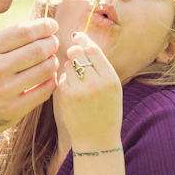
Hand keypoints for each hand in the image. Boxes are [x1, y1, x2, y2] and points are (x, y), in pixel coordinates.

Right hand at [0, 18, 59, 145]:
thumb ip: (0, 42)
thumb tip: (34, 29)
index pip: (23, 32)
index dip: (43, 26)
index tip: (51, 25)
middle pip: (38, 49)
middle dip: (51, 43)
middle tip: (53, 43)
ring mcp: (4, 91)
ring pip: (45, 69)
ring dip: (53, 61)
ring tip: (50, 60)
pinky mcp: (13, 111)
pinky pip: (44, 91)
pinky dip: (51, 81)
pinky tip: (47, 78)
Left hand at [55, 32, 122, 150]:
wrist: (97, 139)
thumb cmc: (107, 110)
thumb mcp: (113, 87)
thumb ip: (100, 65)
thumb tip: (81, 39)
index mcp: (111, 79)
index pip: (93, 49)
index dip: (84, 40)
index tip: (79, 36)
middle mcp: (95, 83)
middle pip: (76, 52)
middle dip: (74, 51)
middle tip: (76, 55)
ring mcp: (78, 90)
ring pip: (67, 64)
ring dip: (70, 67)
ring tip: (79, 80)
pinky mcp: (64, 96)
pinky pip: (61, 77)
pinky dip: (65, 80)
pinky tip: (73, 92)